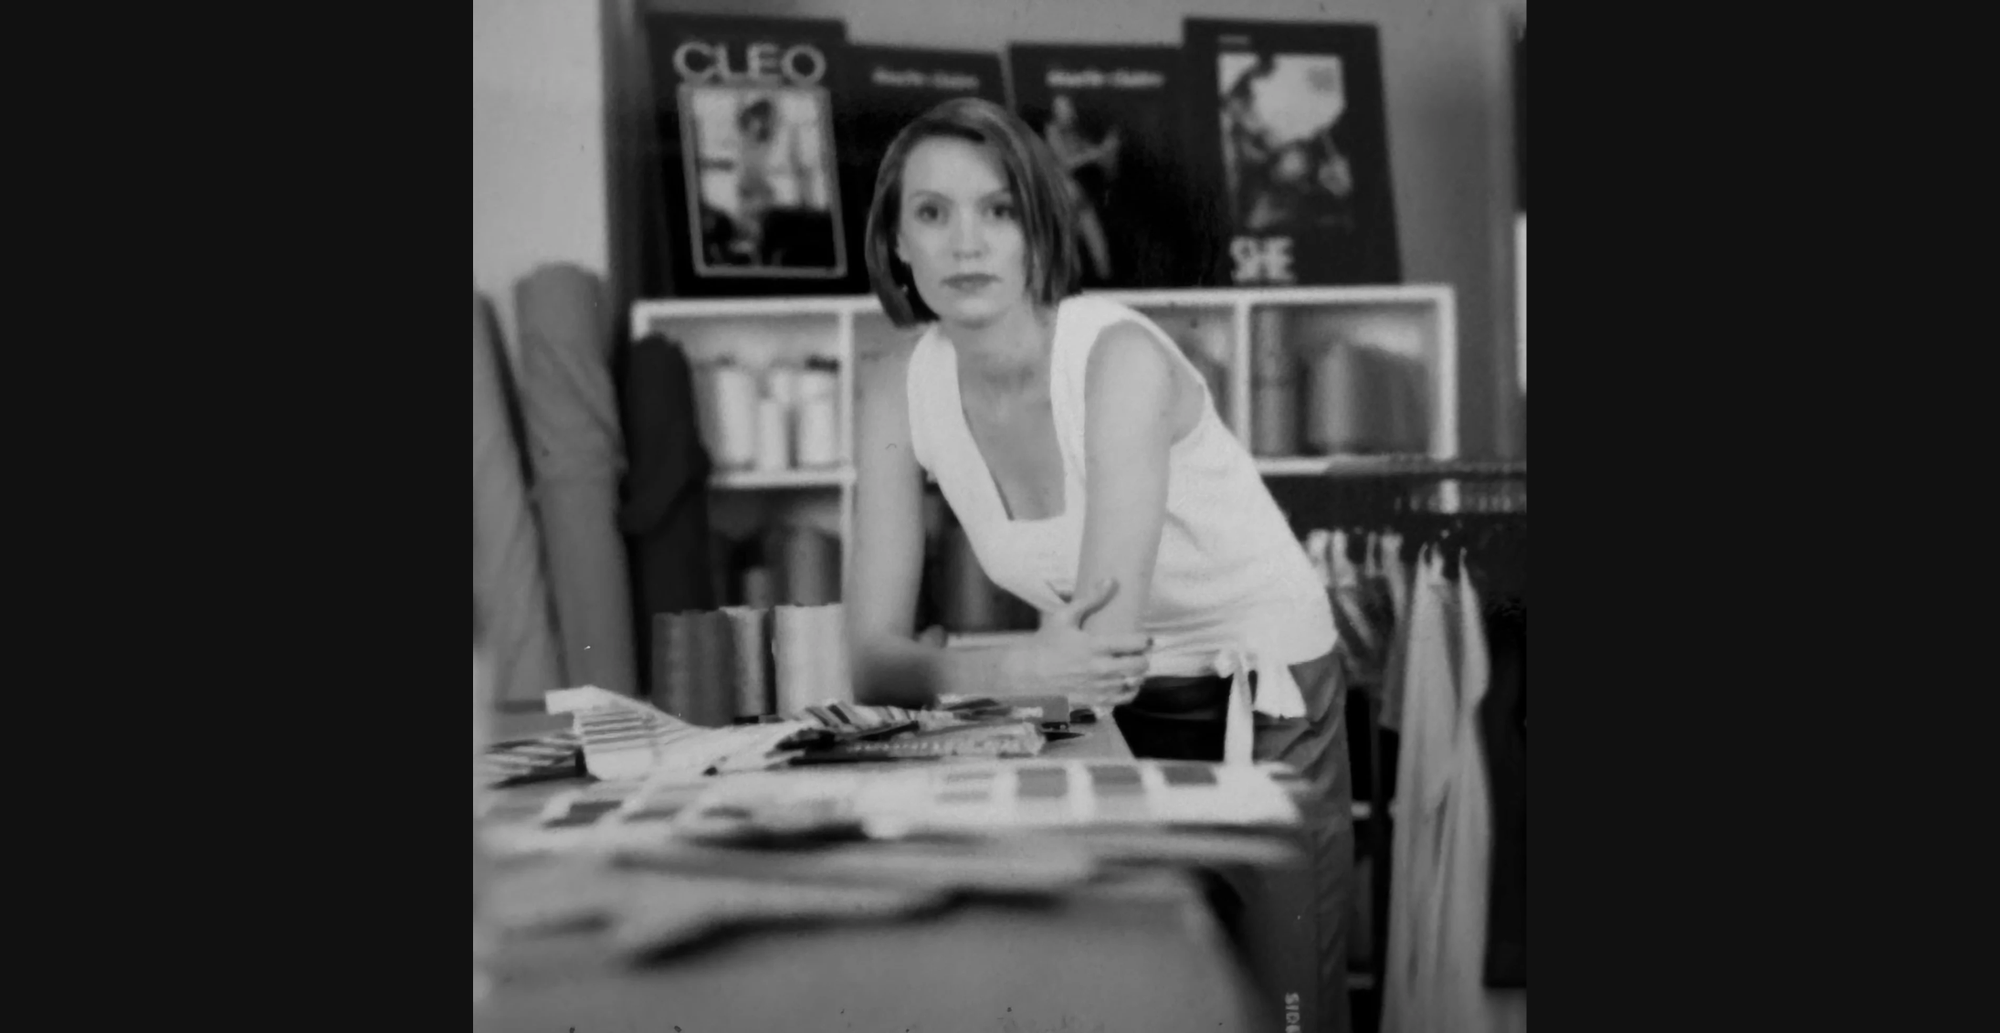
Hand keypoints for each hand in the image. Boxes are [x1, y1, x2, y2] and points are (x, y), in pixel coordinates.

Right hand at [999, 578, 1150, 707]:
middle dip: (1144, 657)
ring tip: (1134, 667)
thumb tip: (1111, 580)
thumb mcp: (1064, 616)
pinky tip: (1128, 682)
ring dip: (1138, 674)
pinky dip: (1131, 690)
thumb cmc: (1046, 643)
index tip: (1145, 637)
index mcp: (1094, 646)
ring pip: (1134, 683)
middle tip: (1141, 653)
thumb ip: (1090, 599)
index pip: (1134, 643)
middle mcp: (1099, 669)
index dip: (1145, 640)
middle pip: (1139, 666)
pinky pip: (1124, 699)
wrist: (1028, 674)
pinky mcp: (1094, 700)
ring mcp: (1098, 687)